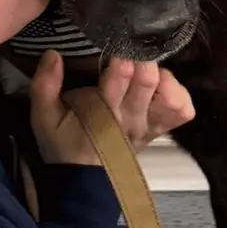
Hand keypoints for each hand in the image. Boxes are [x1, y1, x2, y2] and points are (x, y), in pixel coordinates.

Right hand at [29, 51, 195, 165]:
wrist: (81, 178)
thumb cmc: (64, 141)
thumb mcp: (44, 117)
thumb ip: (44, 86)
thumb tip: (52, 55)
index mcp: (102, 112)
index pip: (119, 83)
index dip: (122, 63)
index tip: (116, 50)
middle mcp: (131, 117)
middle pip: (149, 82)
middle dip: (142, 62)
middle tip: (133, 52)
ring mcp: (149, 124)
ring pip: (172, 97)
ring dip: (164, 78)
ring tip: (148, 70)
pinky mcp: (160, 128)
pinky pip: (182, 111)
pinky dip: (178, 94)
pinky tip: (162, 86)